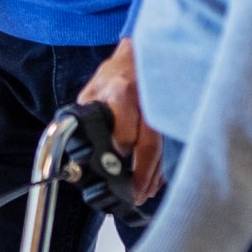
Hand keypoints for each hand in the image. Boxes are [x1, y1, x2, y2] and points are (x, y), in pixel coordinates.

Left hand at [78, 40, 159, 203]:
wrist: (141, 56)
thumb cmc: (115, 75)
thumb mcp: (91, 92)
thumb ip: (88, 118)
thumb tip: (79, 147)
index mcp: (122, 93)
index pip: (124, 132)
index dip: (121, 153)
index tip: (115, 167)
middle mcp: (147, 103)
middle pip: (149, 146)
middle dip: (142, 175)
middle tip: (135, 195)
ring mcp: (163, 110)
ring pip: (163, 149)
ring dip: (155, 175)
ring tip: (145, 193)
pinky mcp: (171, 117)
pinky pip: (170, 146)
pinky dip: (164, 165)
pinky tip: (157, 179)